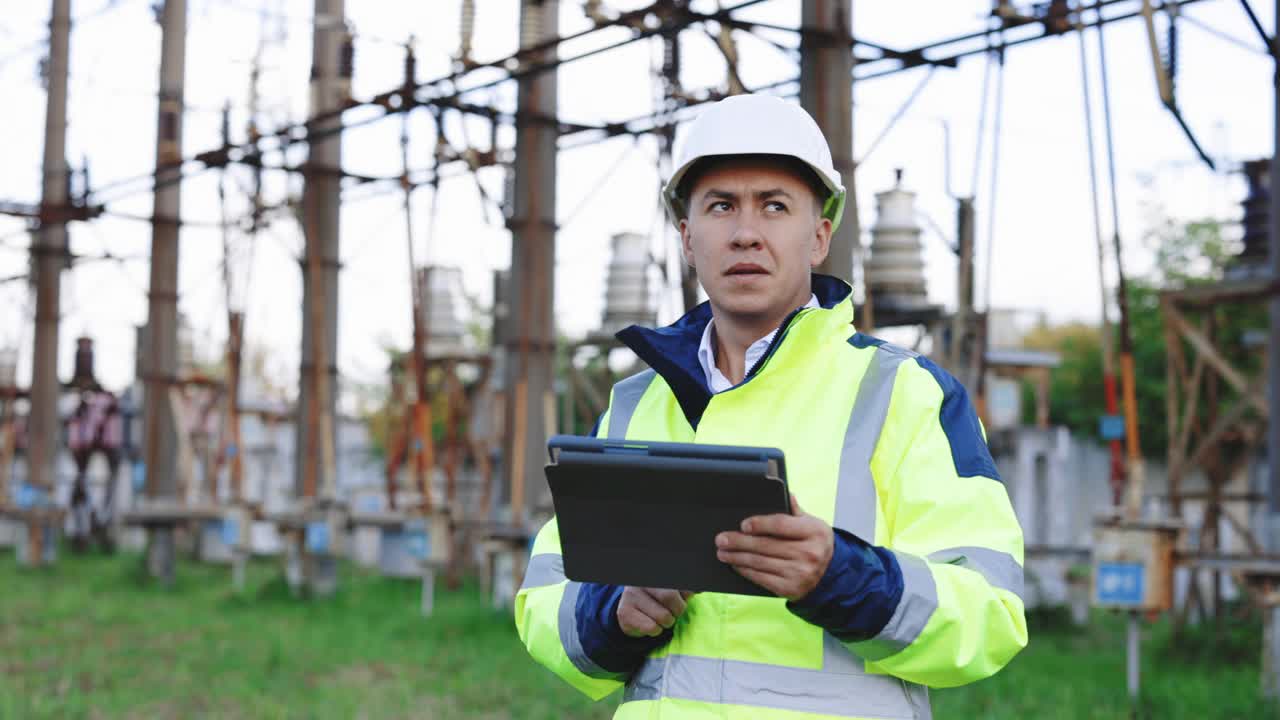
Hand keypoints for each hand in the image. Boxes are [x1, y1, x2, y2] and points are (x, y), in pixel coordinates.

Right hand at [616, 587, 694, 637]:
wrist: (630, 614)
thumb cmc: (657, 601)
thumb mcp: (673, 591)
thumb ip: (686, 590)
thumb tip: (699, 589)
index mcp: (656, 575)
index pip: (678, 585)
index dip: (684, 595)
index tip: (682, 599)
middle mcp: (641, 582)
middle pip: (669, 597)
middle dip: (678, 610)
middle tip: (674, 613)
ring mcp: (630, 595)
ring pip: (662, 616)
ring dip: (667, 622)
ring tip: (661, 618)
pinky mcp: (624, 612)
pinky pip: (651, 627)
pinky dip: (656, 631)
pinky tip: (650, 624)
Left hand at [715, 494, 833, 600]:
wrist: (830, 575)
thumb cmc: (814, 543)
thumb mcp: (812, 523)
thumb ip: (795, 510)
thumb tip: (787, 494)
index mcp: (814, 531)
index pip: (781, 525)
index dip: (759, 524)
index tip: (743, 525)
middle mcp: (808, 553)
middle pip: (765, 545)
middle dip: (739, 542)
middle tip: (721, 539)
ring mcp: (800, 573)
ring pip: (760, 562)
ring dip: (737, 557)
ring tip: (722, 552)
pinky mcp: (790, 589)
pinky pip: (762, 578)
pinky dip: (746, 571)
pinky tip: (736, 565)